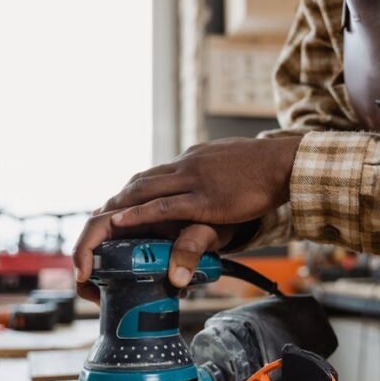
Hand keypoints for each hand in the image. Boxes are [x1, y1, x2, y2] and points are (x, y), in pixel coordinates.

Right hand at [71, 212, 237, 300]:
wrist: (232, 201)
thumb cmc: (221, 215)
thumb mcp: (209, 232)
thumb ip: (191, 247)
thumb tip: (177, 278)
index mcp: (145, 204)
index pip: (100, 222)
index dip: (85, 249)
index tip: (85, 277)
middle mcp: (135, 205)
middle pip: (94, 232)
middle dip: (86, 264)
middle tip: (92, 295)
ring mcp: (137, 213)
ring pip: (103, 238)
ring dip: (98, 266)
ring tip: (103, 293)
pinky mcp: (142, 222)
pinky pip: (118, 240)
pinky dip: (113, 262)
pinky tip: (119, 281)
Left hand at [102, 136, 301, 229]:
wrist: (282, 163)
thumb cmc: (263, 166)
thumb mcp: (232, 165)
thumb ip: (216, 172)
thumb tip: (211, 181)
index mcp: (193, 159)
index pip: (156, 173)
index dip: (134, 189)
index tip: (118, 201)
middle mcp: (186, 166)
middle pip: (142, 181)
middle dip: (118, 199)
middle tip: (97, 214)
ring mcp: (193, 181)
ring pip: (145, 191)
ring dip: (119, 206)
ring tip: (99, 220)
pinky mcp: (204, 200)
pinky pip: (163, 207)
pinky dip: (138, 214)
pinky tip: (119, 221)